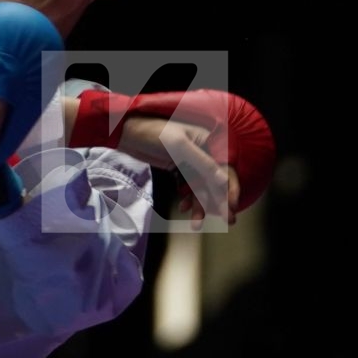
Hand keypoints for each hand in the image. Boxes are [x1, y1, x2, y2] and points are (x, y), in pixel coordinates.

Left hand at [118, 117, 236, 228]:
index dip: (230, 188)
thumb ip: (202, 163)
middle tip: (228, 221)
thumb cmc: (154, 133)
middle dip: (220, 201)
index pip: (226, 168)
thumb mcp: (180, 146)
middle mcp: (203, 151)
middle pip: (216, 180)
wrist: (127, 133)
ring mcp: (191, 160)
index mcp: (209, 141)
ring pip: (202, 186)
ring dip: (201, 205)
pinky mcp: (179, 168)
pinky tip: (183, 208)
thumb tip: (223, 180)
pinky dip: (188, 198)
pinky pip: (190, 186)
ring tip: (197, 224)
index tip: (230, 208)